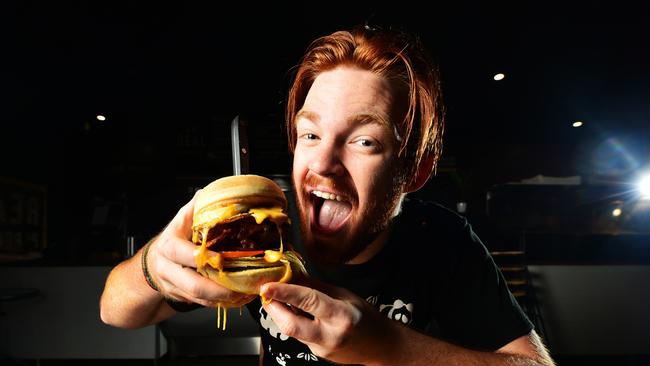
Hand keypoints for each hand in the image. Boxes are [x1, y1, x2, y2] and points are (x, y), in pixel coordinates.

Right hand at [145, 192, 254, 307]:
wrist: (152, 266)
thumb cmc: (172, 241)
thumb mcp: (179, 222)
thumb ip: (193, 209)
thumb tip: (208, 193)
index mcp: (169, 247)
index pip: (183, 254)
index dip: (203, 258)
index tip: (222, 260)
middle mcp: (169, 269)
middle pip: (193, 285)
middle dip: (218, 289)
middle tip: (240, 287)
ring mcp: (175, 287)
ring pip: (199, 299)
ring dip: (223, 299)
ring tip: (244, 294)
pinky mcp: (183, 298)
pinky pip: (203, 304)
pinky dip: (221, 304)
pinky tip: (238, 300)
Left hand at [260, 279, 394, 364]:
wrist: (380, 346)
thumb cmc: (365, 317)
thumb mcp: (343, 295)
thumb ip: (315, 286)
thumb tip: (292, 273)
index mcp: (341, 315)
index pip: (308, 301)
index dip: (284, 292)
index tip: (266, 286)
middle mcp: (331, 335)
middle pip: (291, 325)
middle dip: (273, 308)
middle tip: (265, 293)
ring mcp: (322, 349)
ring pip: (292, 330)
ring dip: (281, 314)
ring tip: (279, 299)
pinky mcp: (317, 354)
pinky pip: (299, 335)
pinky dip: (293, 321)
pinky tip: (296, 312)